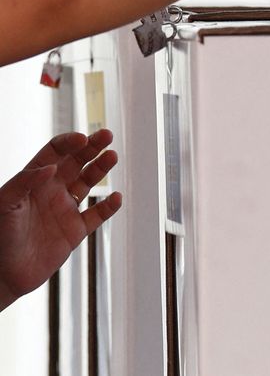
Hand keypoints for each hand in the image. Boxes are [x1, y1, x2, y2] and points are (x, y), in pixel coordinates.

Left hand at [0, 129, 121, 310]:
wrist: (2, 276)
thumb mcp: (4, 204)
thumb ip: (25, 182)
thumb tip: (51, 166)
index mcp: (34, 180)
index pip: (54, 153)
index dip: (68, 143)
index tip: (82, 138)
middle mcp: (52, 190)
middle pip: (76, 161)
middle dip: (92, 146)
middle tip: (106, 135)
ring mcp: (65, 209)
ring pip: (89, 182)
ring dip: (101, 168)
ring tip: (112, 156)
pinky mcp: (76, 230)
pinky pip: (97, 214)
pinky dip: (109, 206)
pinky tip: (116, 197)